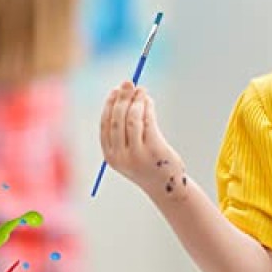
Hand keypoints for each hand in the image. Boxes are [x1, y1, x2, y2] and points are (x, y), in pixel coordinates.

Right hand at [100, 81, 186, 197]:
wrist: (166, 187)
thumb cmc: (148, 166)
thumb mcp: (130, 152)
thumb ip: (124, 132)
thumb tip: (126, 98)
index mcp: (110, 155)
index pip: (105, 124)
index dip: (109, 105)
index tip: (115, 91)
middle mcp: (120, 155)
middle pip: (117, 119)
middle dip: (122, 98)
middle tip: (129, 83)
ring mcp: (136, 153)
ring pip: (132, 119)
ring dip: (137, 101)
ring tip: (142, 91)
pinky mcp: (153, 149)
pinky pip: (148, 122)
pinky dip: (147, 108)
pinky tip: (149, 101)